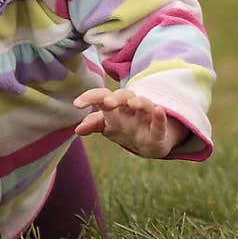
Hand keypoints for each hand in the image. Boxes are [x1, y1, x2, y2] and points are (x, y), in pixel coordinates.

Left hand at [73, 87, 188, 157]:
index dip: (90, 98)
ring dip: (140, 102)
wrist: (151, 143)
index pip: (102, 97)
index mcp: (116, 107)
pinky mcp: (159, 133)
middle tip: (108, 103)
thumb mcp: (110, 126)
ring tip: (133, 103)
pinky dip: (160, 118)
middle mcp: (131, 109)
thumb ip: (94, 124)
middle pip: (124, 96)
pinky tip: (158, 110)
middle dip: (116, 98)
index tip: (77, 105)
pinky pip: (160, 124)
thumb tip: (78, 129)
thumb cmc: (127, 129)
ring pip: (144, 105)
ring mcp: (146, 118)